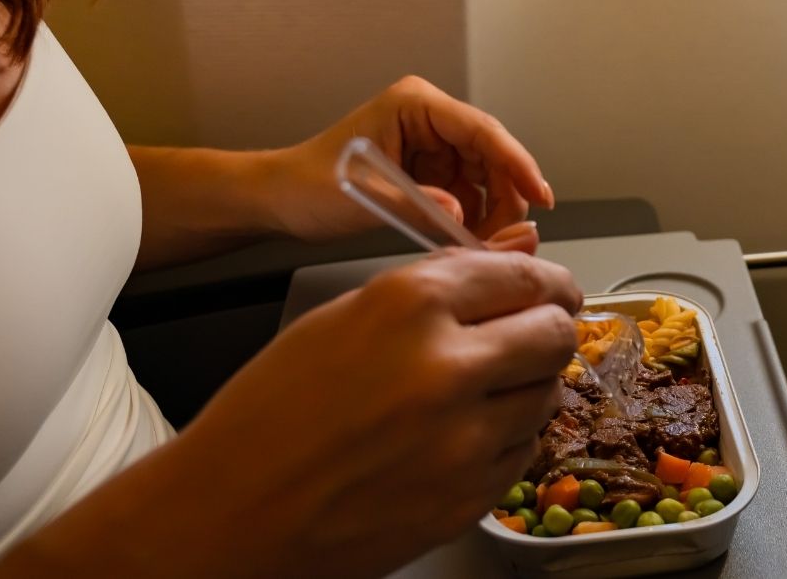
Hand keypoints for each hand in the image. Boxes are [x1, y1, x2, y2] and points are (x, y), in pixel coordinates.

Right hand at [0, 251, 583, 578]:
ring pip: (546, 395)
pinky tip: (465, 436)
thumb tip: (503, 271)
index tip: (557, 288)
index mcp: (410, 307)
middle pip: (554, 334)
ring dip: (529, 385)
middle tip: (542, 331)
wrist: (230, 515)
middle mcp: (449, 368)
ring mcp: (464, 441)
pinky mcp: (469, 498)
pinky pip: (522, 453)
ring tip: (484, 390)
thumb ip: (431, 289)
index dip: (550, 281)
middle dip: (553, 328)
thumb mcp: (341, 318)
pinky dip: (508, 438)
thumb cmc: (270, 414)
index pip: (523, 277)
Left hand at [265, 76, 555, 247]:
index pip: (482, 130)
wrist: (280, 199)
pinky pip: (468, 194)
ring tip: (487, 244)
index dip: (516, 162)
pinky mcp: (431, 172)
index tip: (539, 194)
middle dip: (506, 196)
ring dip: (492, 211)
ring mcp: (433, 146)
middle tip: (511, 236)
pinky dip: (474, 219)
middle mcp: (430, 120)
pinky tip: (471, 241)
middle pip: (491, 155)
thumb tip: (461, 216)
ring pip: (485, 177)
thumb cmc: (307, 184)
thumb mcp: (363, 195)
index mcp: (415, 105)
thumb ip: (416, 205)